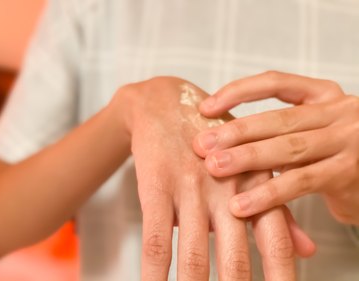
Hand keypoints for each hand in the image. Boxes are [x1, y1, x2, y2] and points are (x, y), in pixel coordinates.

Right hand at [117, 76, 312, 279]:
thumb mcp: (249, 167)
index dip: (282, 278)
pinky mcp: (157, 187)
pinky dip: (154, 272)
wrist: (165, 104)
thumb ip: (278, 212)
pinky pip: (156, 240)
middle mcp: (226, 190)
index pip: (277, 244)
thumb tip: (308, 252)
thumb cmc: (212, 140)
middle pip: (236, 258)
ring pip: (195, 256)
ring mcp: (190, 189)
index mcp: (255, 185)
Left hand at [194, 71, 358, 224]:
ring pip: (287, 148)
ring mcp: (346, 141)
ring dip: (246, 159)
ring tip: (215, 168)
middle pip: (277, 119)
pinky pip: (299, 182)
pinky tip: (241, 204)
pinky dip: (267, 194)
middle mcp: (338, 112)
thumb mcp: (311, 131)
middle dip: (236, 132)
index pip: (275, 82)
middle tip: (202, 145)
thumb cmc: (333, 155)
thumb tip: (221, 138)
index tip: (206, 108)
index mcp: (323, 95)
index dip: (238, 92)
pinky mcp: (347, 174)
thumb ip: (279, 131)